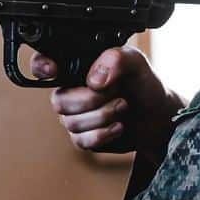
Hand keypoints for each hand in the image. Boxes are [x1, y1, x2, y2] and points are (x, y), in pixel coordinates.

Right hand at [30, 43, 184, 162]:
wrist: (158, 117)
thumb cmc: (144, 85)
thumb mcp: (137, 62)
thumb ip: (116, 59)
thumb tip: (94, 80)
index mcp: (77, 68)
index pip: (44, 64)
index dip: (41, 67)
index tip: (53, 70)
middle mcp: (71, 91)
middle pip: (59, 100)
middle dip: (92, 100)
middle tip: (117, 92)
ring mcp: (75, 116)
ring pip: (71, 123)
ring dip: (103, 116)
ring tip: (123, 107)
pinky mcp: (83, 138)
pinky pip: (81, 140)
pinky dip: (104, 134)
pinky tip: (119, 126)